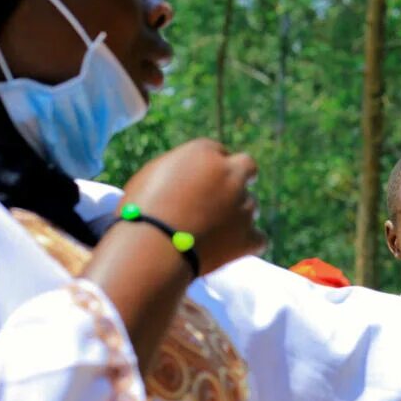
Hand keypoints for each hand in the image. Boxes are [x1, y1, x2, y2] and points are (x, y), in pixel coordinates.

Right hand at [121, 138, 265, 274]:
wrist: (152, 247)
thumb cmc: (141, 211)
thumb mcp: (151, 176)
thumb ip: (179, 170)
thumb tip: (189, 177)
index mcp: (204, 153)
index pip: (217, 152)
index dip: (210, 166)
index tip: (203, 178)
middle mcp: (230, 173)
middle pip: (246, 167)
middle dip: (241, 176)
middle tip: (230, 191)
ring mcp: (244, 205)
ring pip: (250, 206)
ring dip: (236, 215)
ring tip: (208, 232)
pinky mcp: (249, 235)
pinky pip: (259, 239)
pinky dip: (247, 243)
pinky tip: (230, 249)